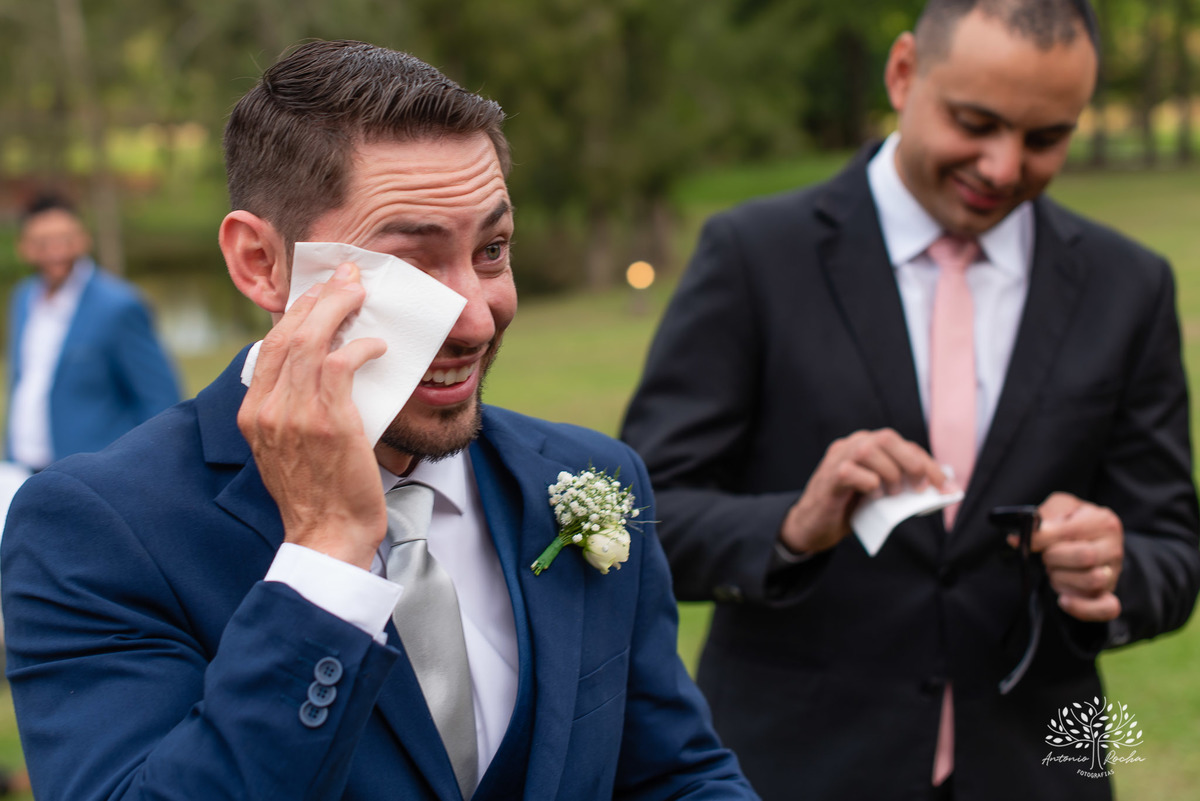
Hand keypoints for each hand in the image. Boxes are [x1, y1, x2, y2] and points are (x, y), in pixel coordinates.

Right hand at [238, 262, 387, 569]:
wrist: (328, 536)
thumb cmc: (318, 494)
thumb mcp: (289, 448)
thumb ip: (296, 409)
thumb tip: (326, 370)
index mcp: (254, 414)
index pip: (270, 347)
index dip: (295, 312)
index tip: (318, 292)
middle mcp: (268, 410)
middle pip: (287, 334)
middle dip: (318, 297)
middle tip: (345, 276)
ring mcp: (296, 415)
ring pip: (311, 341)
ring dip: (338, 308)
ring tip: (360, 292)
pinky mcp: (329, 423)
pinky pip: (340, 365)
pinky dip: (360, 346)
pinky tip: (376, 344)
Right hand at [779, 428, 947, 554]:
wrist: (811, 527)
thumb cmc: (848, 508)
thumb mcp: (879, 494)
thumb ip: (900, 484)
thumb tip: (937, 489)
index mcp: (866, 445)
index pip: (902, 445)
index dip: (927, 463)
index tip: (946, 486)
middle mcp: (850, 446)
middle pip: (886, 438)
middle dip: (912, 462)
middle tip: (920, 488)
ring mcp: (837, 459)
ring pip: (869, 450)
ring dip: (889, 473)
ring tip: (891, 494)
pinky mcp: (827, 478)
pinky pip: (850, 472)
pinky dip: (868, 484)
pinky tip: (872, 497)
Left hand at [1027, 492, 1123, 621]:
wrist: (1091, 538)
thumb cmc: (1071, 521)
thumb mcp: (1059, 507)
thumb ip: (1043, 517)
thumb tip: (1021, 536)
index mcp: (1102, 521)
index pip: (1069, 532)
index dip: (1040, 539)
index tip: (1020, 540)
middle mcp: (1113, 548)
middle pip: (1085, 557)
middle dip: (1054, 558)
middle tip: (1046, 556)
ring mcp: (1113, 573)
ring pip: (1092, 582)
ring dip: (1062, 578)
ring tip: (1055, 571)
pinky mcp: (1108, 594)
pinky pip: (1106, 608)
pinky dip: (1082, 608)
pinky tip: (1063, 600)